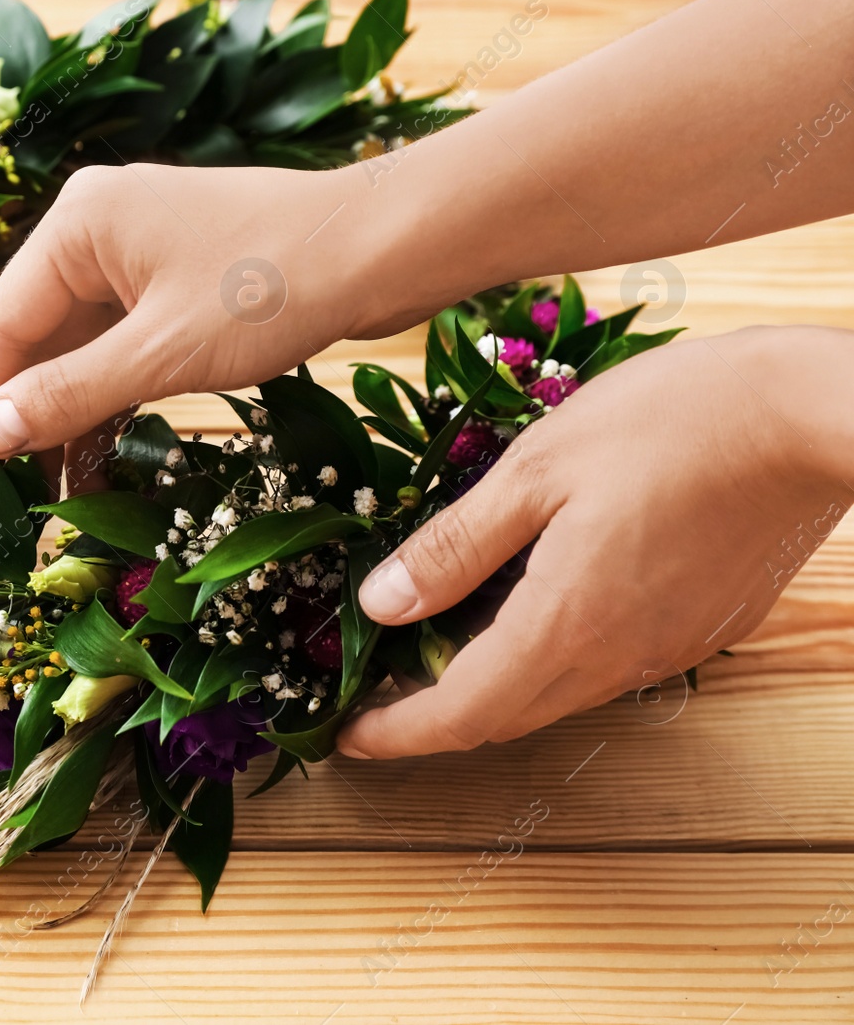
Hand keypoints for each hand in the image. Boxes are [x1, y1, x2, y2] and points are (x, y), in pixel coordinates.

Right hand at [0, 162, 406, 460]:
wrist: (387, 249)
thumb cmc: (272, 289)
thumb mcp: (160, 355)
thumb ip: (67, 395)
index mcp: (78, 225)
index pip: (1, 322)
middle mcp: (99, 229)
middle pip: (39, 336)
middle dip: (33, 415)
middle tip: (21, 497)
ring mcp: (143, 253)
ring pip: (84, 347)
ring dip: (77, 416)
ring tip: (67, 496)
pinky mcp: (182, 281)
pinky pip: (127, 344)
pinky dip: (118, 398)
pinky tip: (113, 460)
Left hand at [337, 326, 853, 758]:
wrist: (807, 418)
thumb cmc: (667, 424)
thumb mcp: (533, 470)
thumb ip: (453, 547)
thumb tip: (380, 605)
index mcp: (564, 624)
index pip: (459, 714)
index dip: (394, 733)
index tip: (345, 735)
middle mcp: (616, 658)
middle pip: (504, 716)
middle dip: (432, 718)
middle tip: (377, 692)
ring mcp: (666, 650)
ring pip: (555, 695)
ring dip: (490, 687)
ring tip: (435, 647)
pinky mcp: (701, 631)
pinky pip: (605, 667)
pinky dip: (548, 659)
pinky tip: (526, 610)